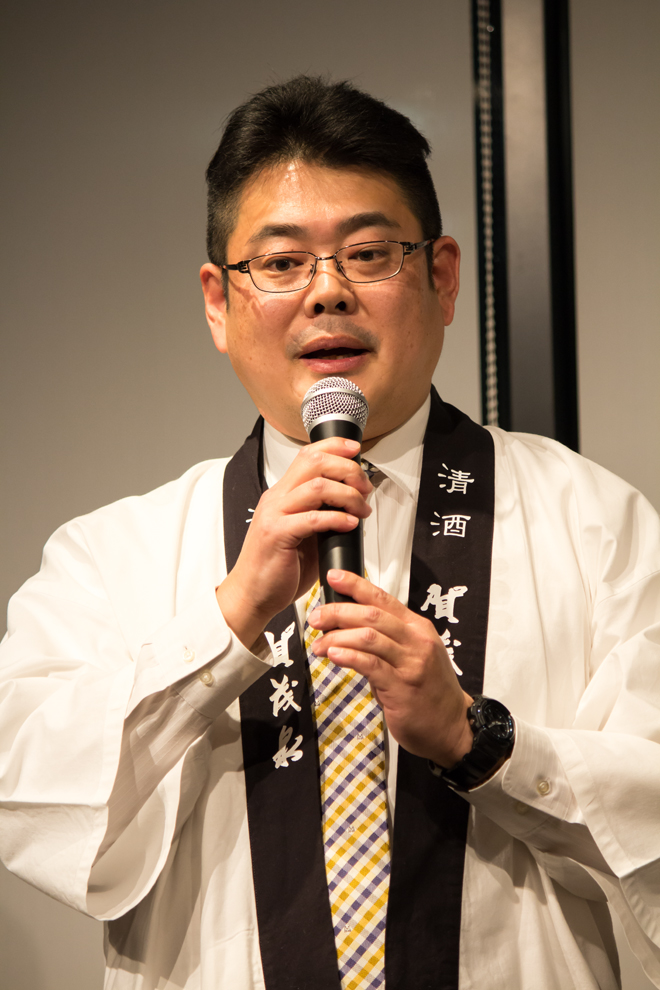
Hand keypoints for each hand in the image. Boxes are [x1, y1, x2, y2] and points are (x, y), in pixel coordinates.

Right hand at [216, 439, 372, 649]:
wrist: (251, 595)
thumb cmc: (278, 569)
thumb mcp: (304, 535)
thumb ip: (323, 516)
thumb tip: (355, 507)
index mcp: (282, 494)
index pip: (307, 455)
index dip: (334, 447)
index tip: (356, 451)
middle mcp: (276, 499)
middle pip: (314, 462)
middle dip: (347, 469)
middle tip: (364, 488)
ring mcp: (274, 515)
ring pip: (316, 486)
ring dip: (347, 495)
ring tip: (361, 510)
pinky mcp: (277, 535)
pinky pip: (312, 518)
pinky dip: (336, 518)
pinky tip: (350, 525)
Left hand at [308, 569, 473, 767]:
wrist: (452, 726)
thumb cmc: (430, 691)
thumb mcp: (414, 655)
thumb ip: (386, 640)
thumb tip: (349, 628)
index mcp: (418, 628)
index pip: (383, 599)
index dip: (356, 585)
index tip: (334, 577)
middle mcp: (416, 642)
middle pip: (372, 615)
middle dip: (338, 612)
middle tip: (317, 618)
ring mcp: (411, 664)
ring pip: (369, 637)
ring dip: (337, 637)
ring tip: (320, 644)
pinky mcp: (402, 687)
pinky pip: (371, 665)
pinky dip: (349, 657)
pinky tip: (334, 655)